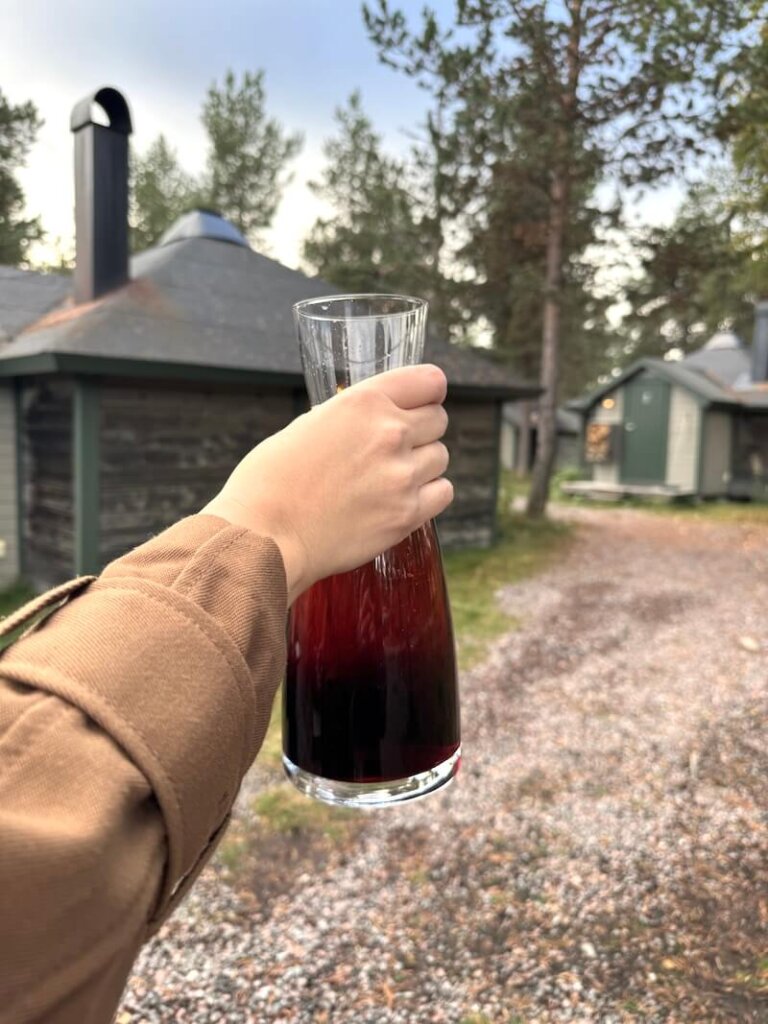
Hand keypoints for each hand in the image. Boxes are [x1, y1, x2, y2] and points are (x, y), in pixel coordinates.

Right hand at [202, 365, 452, 603]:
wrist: (265, 536)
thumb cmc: (270, 481)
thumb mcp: (306, 425)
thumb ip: (347, 418)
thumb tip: (367, 421)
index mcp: (363, 402)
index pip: (429, 381)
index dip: (426, 392)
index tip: (421, 402)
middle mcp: (390, 433)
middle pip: (438, 420)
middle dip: (421, 430)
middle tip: (396, 448)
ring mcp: (402, 475)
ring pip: (440, 457)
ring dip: (422, 465)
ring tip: (390, 478)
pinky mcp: (407, 515)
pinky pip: (443, 493)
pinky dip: (428, 495)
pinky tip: (402, 500)